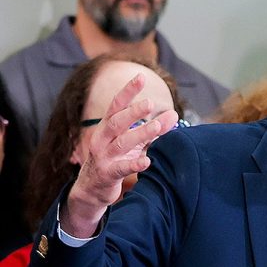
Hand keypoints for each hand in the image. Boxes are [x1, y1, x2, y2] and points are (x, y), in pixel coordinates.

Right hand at [62, 73, 179, 236]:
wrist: (92, 189)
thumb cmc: (115, 160)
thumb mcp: (134, 143)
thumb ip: (153, 129)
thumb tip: (174, 114)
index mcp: (107, 128)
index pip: (116, 106)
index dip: (128, 91)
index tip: (141, 77)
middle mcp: (102, 139)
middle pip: (117, 121)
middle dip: (133, 111)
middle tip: (150, 103)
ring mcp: (103, 156)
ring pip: (122, 142)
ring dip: (140, 134)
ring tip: (158, 127)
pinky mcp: (107, 174)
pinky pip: (121, 168)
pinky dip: (134, 164)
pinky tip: (147, 161)